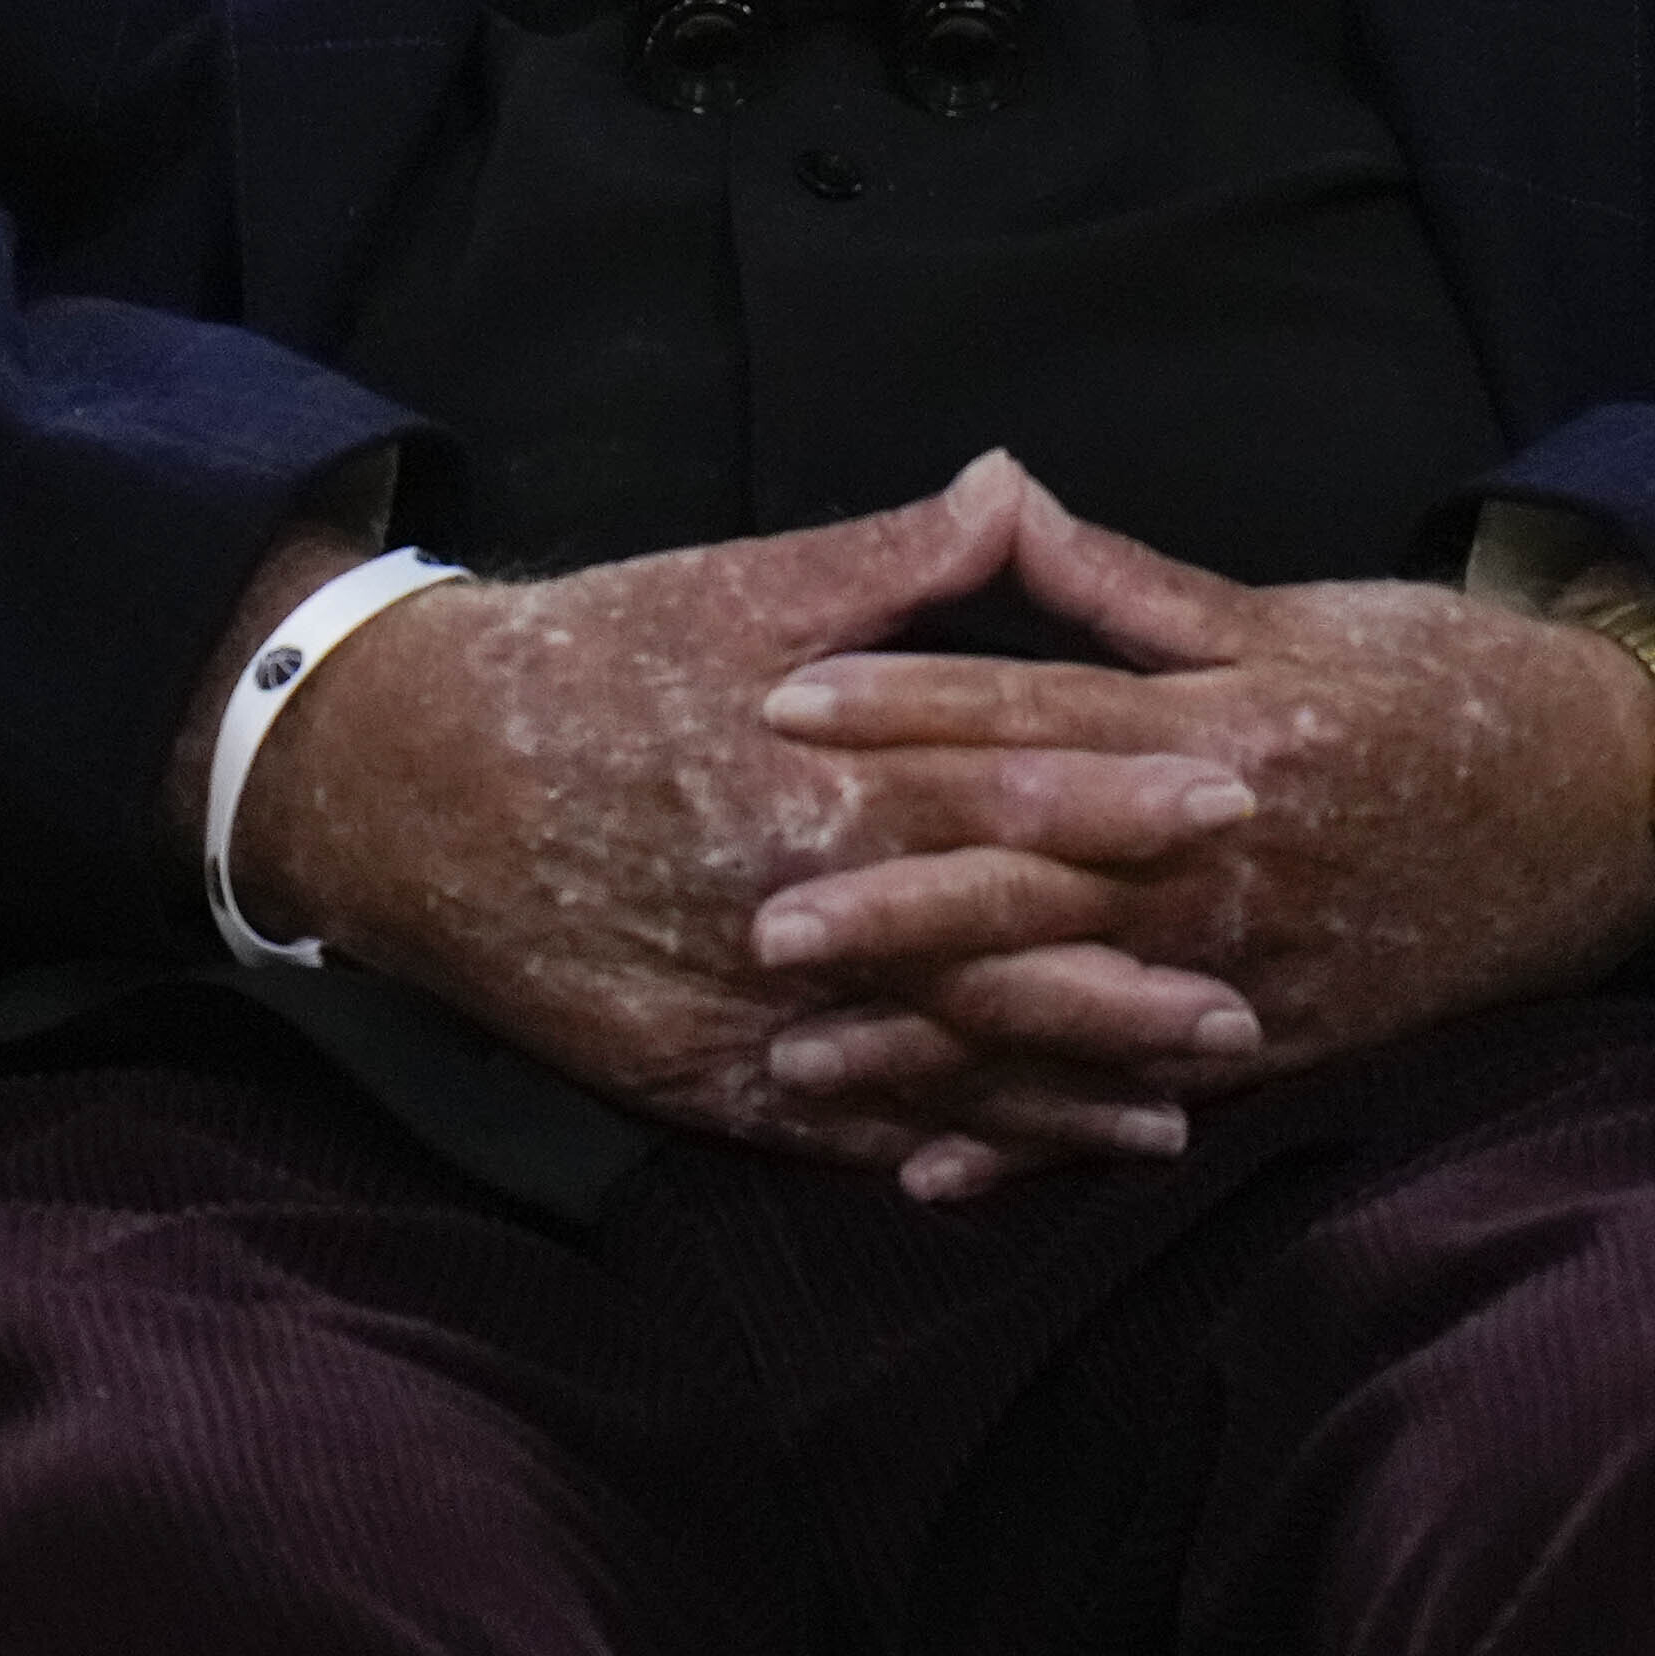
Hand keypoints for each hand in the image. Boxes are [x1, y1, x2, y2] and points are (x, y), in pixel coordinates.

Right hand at [223, 455, 1267, 1187]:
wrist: (400, 780)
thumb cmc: (580, 664)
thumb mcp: (732, 590)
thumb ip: (890, 563)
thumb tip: (1010, 487)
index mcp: (808, 777)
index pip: (999, 790)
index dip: (1123, 795)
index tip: (1235, 793)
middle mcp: (786, 908)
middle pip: (987, 955)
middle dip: (1126, 983)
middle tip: (1254, 1001)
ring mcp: (741, 1010)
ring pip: (928, 1064)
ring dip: (1057, 1091)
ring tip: (1179, 1111)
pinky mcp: (695, 1080)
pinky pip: (837, 1129)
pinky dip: (937, 1150)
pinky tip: (1021, 1168)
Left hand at [745, 475, 1654, 1181]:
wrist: (1609, 801)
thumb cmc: (1447, 684)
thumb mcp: (1298, 612)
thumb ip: (1132, 585)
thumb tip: (1002, 499)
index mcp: (1223, 729)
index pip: (1035, 714)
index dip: (905, 705)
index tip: (781, 700)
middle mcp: (1227, 858)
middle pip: (1031, 881)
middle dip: (890, 905)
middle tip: (758, 923)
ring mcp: (1251, 968)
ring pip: (1063, 1012)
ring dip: (931, 1044)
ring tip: (801, 1066)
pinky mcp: (1280, 1046)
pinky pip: (1137, 1104)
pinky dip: (1040, 1145)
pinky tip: (935, 1174)